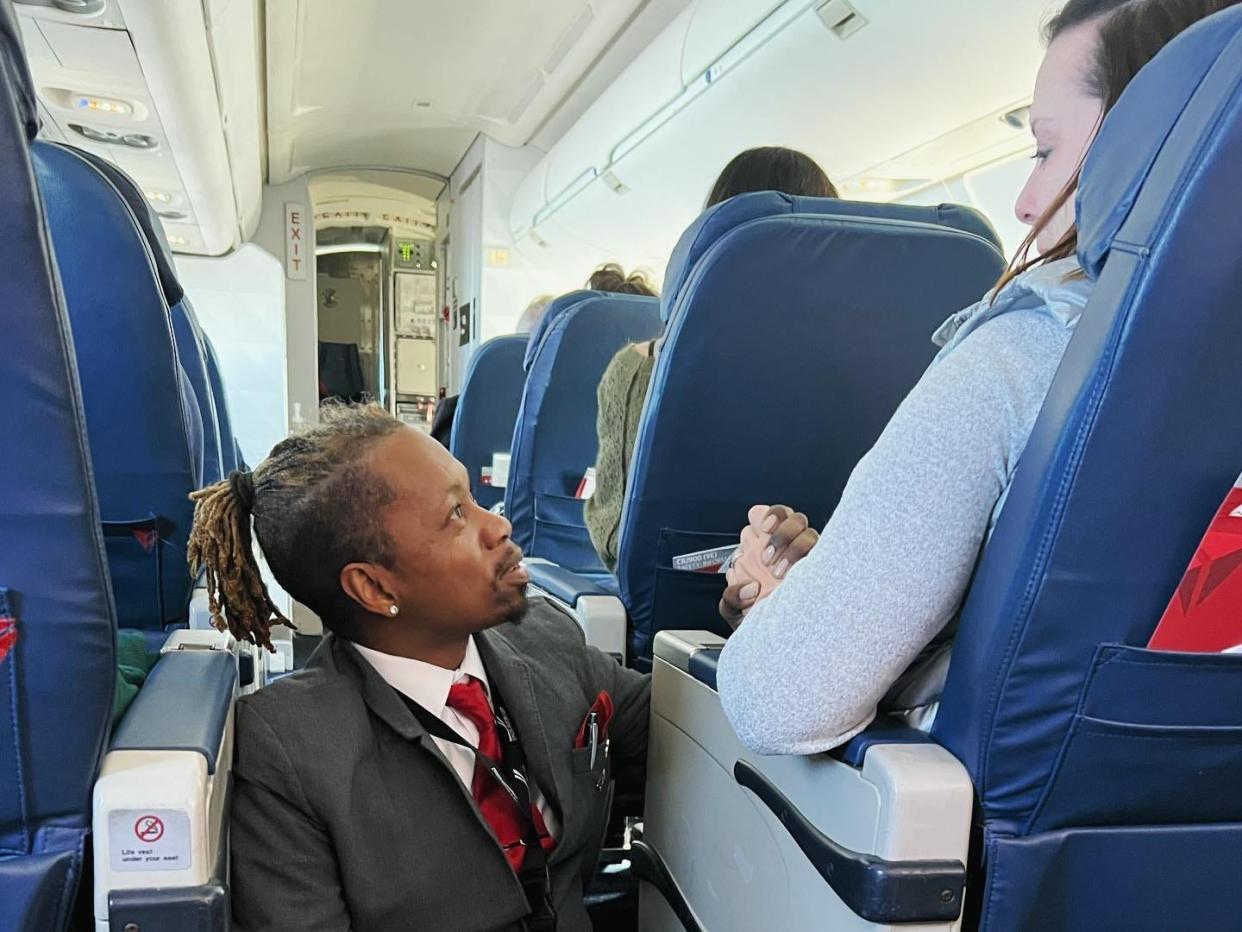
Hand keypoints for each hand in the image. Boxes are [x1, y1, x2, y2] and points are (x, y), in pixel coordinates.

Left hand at [717, 504, 818, 629]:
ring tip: (780, 572)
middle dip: (780, 531)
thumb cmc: (760, 624)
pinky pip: (826, 553)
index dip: (764, 515)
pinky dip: (810, 558)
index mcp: (763, 551)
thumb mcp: (735, 612)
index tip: (762, 527)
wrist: (782, 644)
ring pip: (809, 532)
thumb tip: (751, 588)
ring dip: (793, 548)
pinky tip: (799, 572)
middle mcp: (787, 550)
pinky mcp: (825, 571)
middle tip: (767, 558)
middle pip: (791, 517)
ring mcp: (808, 559)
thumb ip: (731, 597)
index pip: (765, 516)